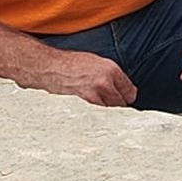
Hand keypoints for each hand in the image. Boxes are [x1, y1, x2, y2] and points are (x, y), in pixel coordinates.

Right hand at [16, 46, 136, 106]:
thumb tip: (126, 92)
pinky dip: (96, 117)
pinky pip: (98, 118)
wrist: (51, 68)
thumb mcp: (97, 63)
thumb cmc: (72, 65)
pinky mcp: (84, 107)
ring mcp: (94, 97)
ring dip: (107, 113)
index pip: (130, 93)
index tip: (123, 98)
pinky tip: (90, 112)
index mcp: (111, 71)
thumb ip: (113, 77)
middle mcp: (105, 83)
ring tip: (96, 106)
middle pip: (122, 106)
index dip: (126, 96)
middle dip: (117, 105)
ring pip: (110, 114)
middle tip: (108, 102)